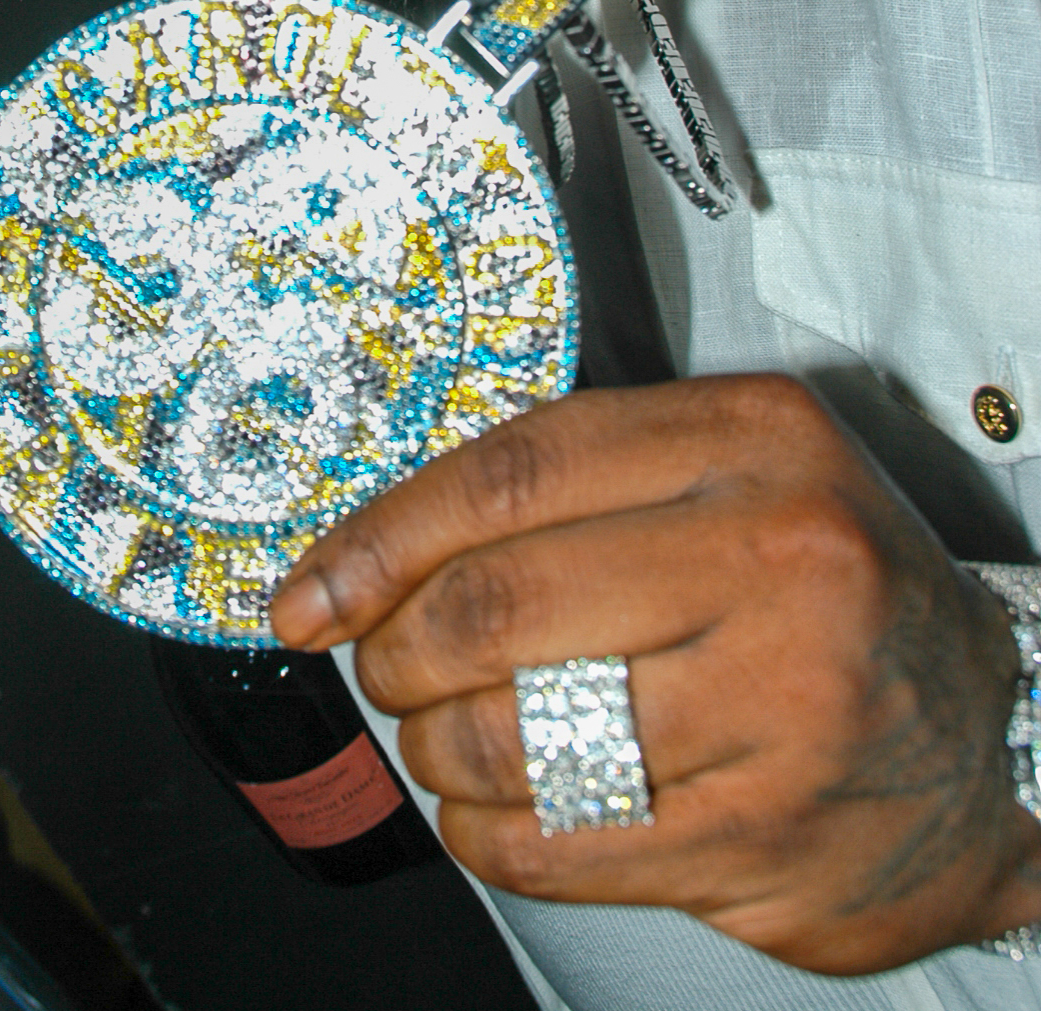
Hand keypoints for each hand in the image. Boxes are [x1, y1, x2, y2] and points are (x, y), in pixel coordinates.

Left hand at [270, 375, 1040, 972]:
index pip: (514, 472)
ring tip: (445, 734)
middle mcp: (785, 558)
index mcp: (756, 439)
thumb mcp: (730, 474)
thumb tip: (368, 551)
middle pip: (500, 604)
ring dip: (437, 746)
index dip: (383, 536)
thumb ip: (573, 482)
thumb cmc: (825, 588)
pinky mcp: (772, 839)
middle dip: (398, 648)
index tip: (310, 590)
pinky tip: (491, 806)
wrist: (988, 736)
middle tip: (384, 661)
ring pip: (515, 734)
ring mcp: (787, 708)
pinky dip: (486, 830)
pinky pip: (560, 843)